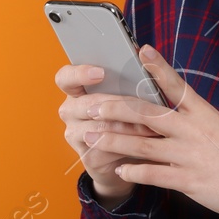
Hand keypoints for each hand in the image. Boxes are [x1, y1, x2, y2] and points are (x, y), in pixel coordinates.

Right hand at [56, 59, 162, 202]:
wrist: (128, 156)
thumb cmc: (129, 117)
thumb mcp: (127, 96)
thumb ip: (128, 81)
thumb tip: (146, 63)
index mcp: (76, 91)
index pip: (65, 78)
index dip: (80, 74)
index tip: (101, 73)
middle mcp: (70, 111)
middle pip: (89, 104)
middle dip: (120, 105)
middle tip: (144, 106)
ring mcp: (75, 135)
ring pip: (101, 128)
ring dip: (129, 127)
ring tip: (152, 126)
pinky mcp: (87, 156)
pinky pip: (108, 149)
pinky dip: (129, 145)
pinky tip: (145, 142)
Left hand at [87, 44, 218, 218]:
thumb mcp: (215, 125)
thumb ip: (188, 116)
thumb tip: (157, 108)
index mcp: (202, 113)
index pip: (177, 85)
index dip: (159, 67)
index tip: (142, 50)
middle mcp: (193, 130)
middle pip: (148, 114)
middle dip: (117, 109)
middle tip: (93, 105)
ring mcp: (189, 155)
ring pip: (143, 145)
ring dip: (114, 141)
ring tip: (91, 138)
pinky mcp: (187, 180)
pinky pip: (153, 174)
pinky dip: (134, 172)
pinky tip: (120, 170)